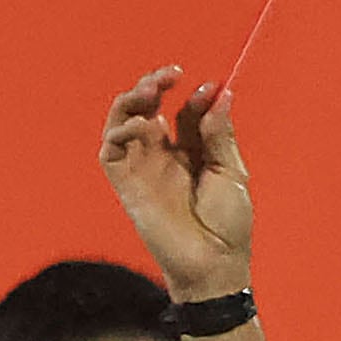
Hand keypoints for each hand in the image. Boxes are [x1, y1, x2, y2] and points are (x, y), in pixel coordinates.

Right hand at [101, 67, 254, 298]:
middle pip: (147, 108)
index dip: (192, 95)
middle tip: (170, 76)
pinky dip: (120, 129)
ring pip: (122, 122)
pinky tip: (143, 125)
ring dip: (131, 99)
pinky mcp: (127, 186)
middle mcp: (163, 156)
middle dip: (154, 85)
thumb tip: (219, 92)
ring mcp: (143, 169)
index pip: (183, 111)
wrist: (213, 264)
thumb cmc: (228, 225)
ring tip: (150, 91)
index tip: (208, 89)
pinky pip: (110, 151)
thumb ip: (219, 133)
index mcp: (192, 152)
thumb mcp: (230, 171)